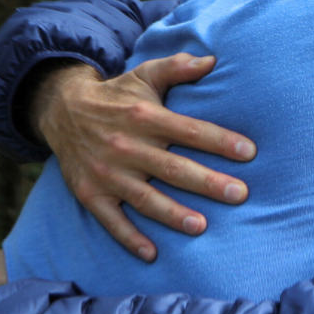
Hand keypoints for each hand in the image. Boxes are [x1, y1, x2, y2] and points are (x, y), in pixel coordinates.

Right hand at [31, 54, 255, 261]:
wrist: (63, 111)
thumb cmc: (118, 95)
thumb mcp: (145, 74)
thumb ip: (178, 68)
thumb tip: (212, 60)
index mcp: (146, 117)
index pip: (190, 130)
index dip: (220, 141)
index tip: (250, 152)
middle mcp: (127, 146)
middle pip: (174, 168)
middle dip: (208, 183)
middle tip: (240, 194)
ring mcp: (108, 173)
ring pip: (145, 198)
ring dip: (174, 214)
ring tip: (203, 226)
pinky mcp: (90, 194)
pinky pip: (111, 221)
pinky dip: (130, 238)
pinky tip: (152, 253)